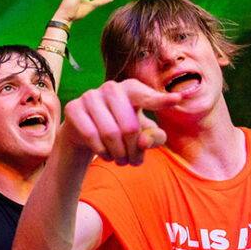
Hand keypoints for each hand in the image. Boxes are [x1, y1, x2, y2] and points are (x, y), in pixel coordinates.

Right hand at [61, 80, 179, 164]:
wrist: (84, 131)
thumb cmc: (121, 129)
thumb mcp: (143, 134)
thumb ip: (154, 137)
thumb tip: (143, 142)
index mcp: (132, 88)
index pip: (147, 96)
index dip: (160, 100)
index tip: (177, 99)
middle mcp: (111, 88)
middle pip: (130, 127)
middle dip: (133, 150)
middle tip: (133, 162)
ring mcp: (90, 96)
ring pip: (110, 133)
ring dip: (118, 154)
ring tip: (121, 160)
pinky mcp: (73, 108)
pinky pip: (90, 135)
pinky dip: (101, 151)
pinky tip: (105, 154)